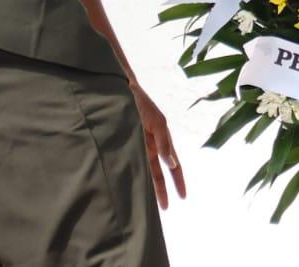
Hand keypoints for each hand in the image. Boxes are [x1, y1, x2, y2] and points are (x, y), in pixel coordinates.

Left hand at [130, 82, 186, 208]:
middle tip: (165, 208)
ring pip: (145, 171)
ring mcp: (137, 146)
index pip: (174, 164)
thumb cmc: (139, 102)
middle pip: (159, 172)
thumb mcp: (156, 122)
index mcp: (162, 138)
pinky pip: (131, 164)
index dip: (178, 181)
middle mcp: (151, 145)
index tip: (182, 197)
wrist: (116, 90)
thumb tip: (173, 164)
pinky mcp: (123, 145)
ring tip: (146, 205)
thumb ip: (164, 144)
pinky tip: (131, 188)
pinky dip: (133, 176)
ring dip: (147, 186)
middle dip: (162, 189)